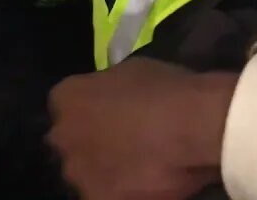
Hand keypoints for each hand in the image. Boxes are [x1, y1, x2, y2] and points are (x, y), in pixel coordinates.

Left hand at [47, 58, 237, 199]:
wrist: (194, 128)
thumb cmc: (166, 90)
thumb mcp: (132, 70)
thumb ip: (111, 88)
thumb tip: (114, 99)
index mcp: (66, 97)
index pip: (66, 105)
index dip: (90, 110)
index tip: (112, 113)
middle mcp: (62, 137)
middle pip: (71, 142)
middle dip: (91, 143)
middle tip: (124, 143)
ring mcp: (78, 173)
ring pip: (86, 173)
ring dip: (105, 170)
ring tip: (138, 167)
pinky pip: (107, 195)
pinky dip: (123, 192)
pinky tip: (146, 184)